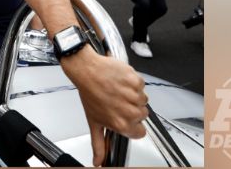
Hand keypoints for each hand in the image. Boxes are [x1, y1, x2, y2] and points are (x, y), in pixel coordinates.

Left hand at [60, 48, 147, 165]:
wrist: (87, 70)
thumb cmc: (90, 94)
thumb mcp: (93, 122)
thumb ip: (99, 145)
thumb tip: (99, 161)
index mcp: (122, 124)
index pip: (140, 132)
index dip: (132, 125)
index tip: (124, 118)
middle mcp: (130, 111)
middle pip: (142, 115)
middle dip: (131, 109)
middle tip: (117, 102)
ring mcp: (134, 95)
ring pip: (143, 99)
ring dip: (133, 95)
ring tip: (118, 91)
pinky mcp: (136, 81)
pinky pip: (141, 85)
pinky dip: (133, 83)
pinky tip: (121, 82)